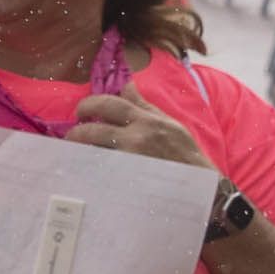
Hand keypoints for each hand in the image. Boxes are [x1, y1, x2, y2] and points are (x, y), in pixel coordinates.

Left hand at [63, 93, 209, 172]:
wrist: (202, 188)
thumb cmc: (185, 154)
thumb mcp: (169, 125)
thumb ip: (144, 106)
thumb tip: (127, 85)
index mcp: (147, 121)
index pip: (110, 104)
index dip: (90, 104)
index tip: (81, 111)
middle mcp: (137, 138)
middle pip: (93, 129)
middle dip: (76, 130)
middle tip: (72, 135)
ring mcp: (130, 161)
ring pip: (92, 152)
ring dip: (79, 152)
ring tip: (75, 154)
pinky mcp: (126, 181)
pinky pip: (100, 172)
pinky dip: (90, 169)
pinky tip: (86, 171)